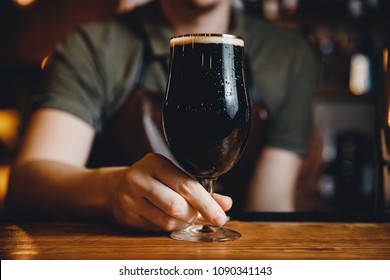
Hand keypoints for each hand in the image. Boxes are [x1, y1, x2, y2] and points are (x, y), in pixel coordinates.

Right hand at [108, 153, 231, 230]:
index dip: (206, 204)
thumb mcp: (174, 175)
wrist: (115, 187)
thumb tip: (225, 204)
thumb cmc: (153, 179)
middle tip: (196, 213)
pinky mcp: (126, 218)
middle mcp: (139, 179)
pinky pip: (157, 229)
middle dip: (193, 214)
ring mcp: (129, 199)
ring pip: (168, 221)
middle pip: (176, 206)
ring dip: (183, 223)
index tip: (220, 217)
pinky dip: (170, 228)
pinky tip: (168, 218)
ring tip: (183, 215)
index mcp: (155, 162)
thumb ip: (201, 189)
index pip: (186, 185)